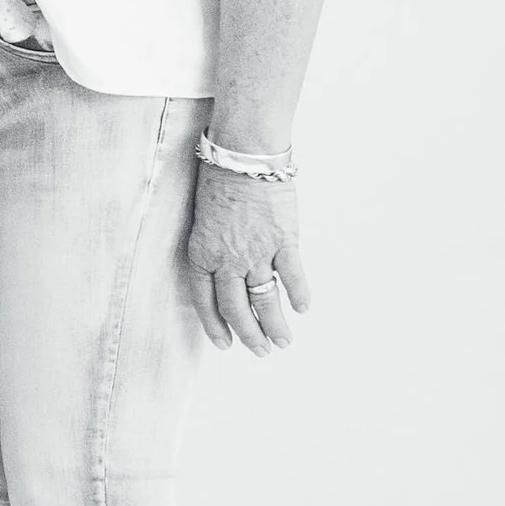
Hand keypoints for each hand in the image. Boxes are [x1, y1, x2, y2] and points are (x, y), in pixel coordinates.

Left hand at [184, 164, 310, 355]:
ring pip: (265, 299)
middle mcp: (227, 259)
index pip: (205, 300)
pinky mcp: (284, 241)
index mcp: (202, 253)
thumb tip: (228, 270)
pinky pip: (292, 275)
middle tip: (259, 351)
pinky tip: (303, 308)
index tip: (225, 344)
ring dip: (275, 325)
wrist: (242, 154)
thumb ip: (214, 248)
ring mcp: (257, 252)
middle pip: (237, 307)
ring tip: (282, 342)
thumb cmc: (219, 179)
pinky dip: (299, 294)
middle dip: (249, 334)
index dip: (215, 325)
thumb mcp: (203, 219)